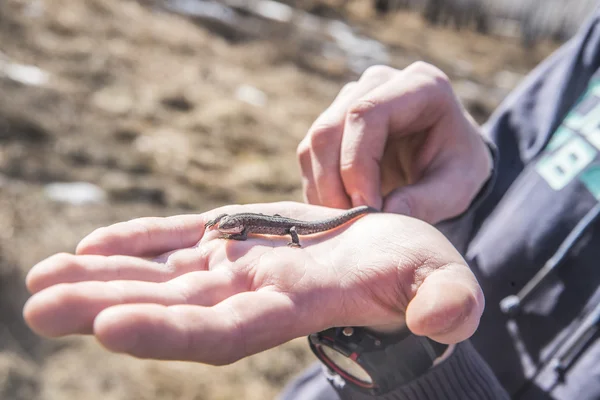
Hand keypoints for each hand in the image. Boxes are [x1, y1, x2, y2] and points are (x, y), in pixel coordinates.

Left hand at [23, 202, 482, 364]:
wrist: (393, 254)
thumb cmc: (420, 270)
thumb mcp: (441, 278)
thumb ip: (444, 298)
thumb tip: (444, 316)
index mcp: (298, 305)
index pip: (226, 331)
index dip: (171, 331)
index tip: (107, 324)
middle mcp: (256, 293)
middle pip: (174, 307)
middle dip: (106, 304)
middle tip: (37, 303)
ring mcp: (241, 266)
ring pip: (165, 275)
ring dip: (104, 275)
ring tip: (41, 277)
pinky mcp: (238, 240)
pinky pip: (181, 242)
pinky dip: (138, 243)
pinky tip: (92, 244)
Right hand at [297, 62, 492, 223]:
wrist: (447, 159)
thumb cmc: (457, 168)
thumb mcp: (457, 187)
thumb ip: (427, 200)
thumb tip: (384, 214)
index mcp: (421, 86)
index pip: (366, 115)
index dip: (357, 164)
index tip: (367, 209)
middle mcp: (379, 83)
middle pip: (330, 129)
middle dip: (333, 183)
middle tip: (350, 224)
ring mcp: (352, 98)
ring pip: (314, 143)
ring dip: (322, 189)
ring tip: (346, 222)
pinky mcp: (334, 121)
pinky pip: (310, 156)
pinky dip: (318, 188)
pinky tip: (339, 211)